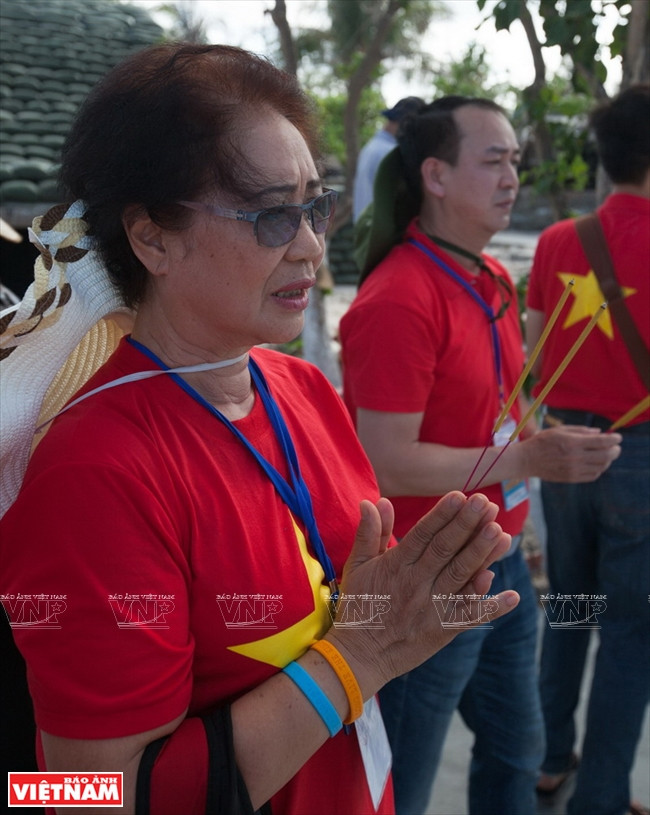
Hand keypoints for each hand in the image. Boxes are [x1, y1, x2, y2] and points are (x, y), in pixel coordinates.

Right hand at [325, 492, 518, 699]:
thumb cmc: (359, 606)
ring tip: (501, 533)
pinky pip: (470, 617)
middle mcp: (416, 584)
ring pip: (461, 577)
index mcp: (396, 566)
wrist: (358, 656)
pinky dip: (492, 608)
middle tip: (487, 504)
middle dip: (467, 525)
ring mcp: (432, 607)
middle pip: (446, 550)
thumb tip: (374, 500)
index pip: (423, 534)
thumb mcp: (358, 566)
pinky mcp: (443, 630)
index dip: (442, 515)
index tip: (460, 495)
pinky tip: (512, 596)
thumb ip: (369, 533)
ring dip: (482, 555)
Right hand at [522, 425, 621, 481]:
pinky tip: (595, 464)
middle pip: (606, 456)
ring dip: (607, 460)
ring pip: (601, 467)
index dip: (614, 439)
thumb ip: (580, 430)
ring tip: (605, 455)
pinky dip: (599, 469)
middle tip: (616, 447)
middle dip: (615, 450)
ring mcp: (574, 469)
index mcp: (572, 442)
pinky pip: (593, 476)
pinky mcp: (571, 478)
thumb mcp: (560, 430)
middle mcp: (575, 457)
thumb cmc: (542, 441)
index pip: (602, 442)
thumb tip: (599, 433)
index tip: (618, 437)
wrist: (526, 460)